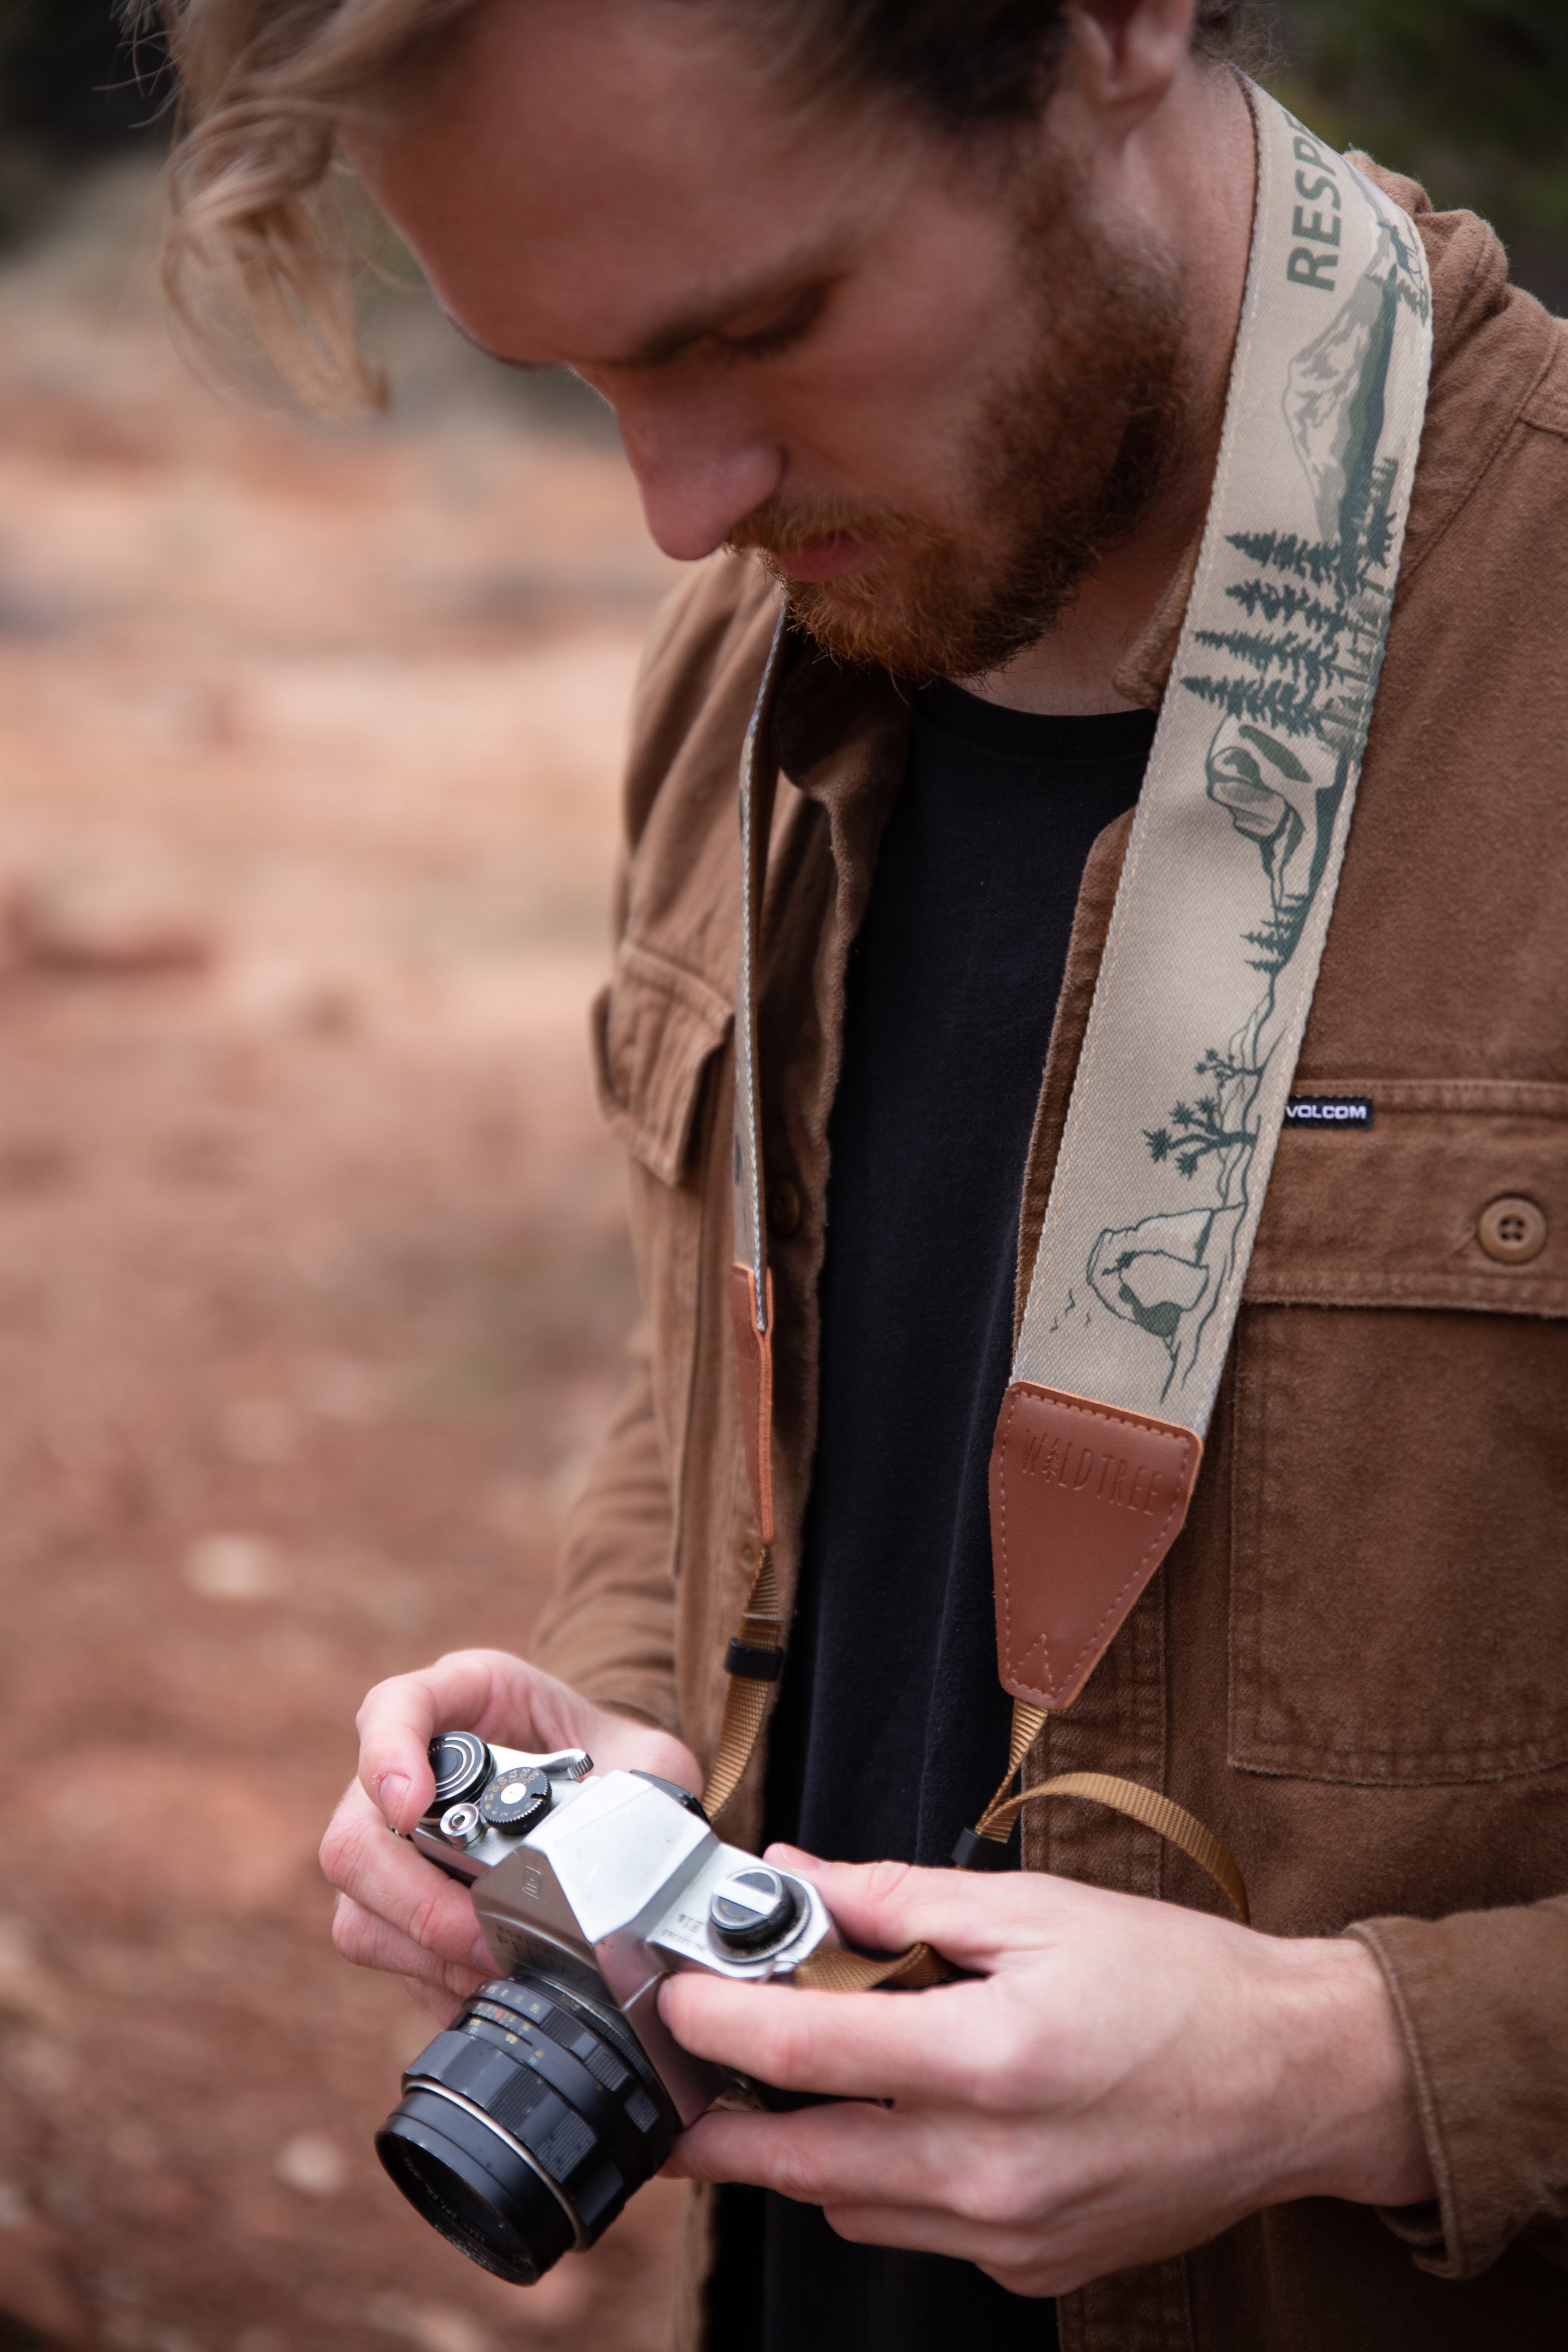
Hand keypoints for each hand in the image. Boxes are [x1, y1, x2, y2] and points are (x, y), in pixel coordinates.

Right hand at [320, 1648, 700, 2024]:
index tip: (412, 1805)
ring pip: (357, 1906)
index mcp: (463, 1700)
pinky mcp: (392, 1903)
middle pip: (356, 1835)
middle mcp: (409, 1769)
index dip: (387, 1754)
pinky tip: (484, 1981)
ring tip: (495, 1963)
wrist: (603, 1792)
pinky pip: (379, 1951)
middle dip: (417, 1898)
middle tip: (485, 1931)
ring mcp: (391, 1841)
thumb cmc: (611, 1759)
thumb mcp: (640, 1753)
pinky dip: (430, 1977)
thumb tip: (618, 1836)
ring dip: (422, 1948)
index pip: (392, 1707)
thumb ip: (642, 1779)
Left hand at [661, 1848, 1433, 2295]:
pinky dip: (894, 2186)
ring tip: (788, 2099)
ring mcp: (1013, 2233)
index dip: (718, 2021)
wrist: (1295, 2079)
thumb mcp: (1035, 1910)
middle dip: (718, 2137)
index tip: (674, 2001)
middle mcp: (993, 2167)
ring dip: (806, 2158)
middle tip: (671, 2108)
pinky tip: (913, 2127)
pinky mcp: (1034, 2268)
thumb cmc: (1180, 1983)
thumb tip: (799, 1881)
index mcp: (990, 2060)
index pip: (806, 2048)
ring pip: (855, 2208)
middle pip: (804, 2164)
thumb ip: (899, 1900)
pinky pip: (924, 2235)